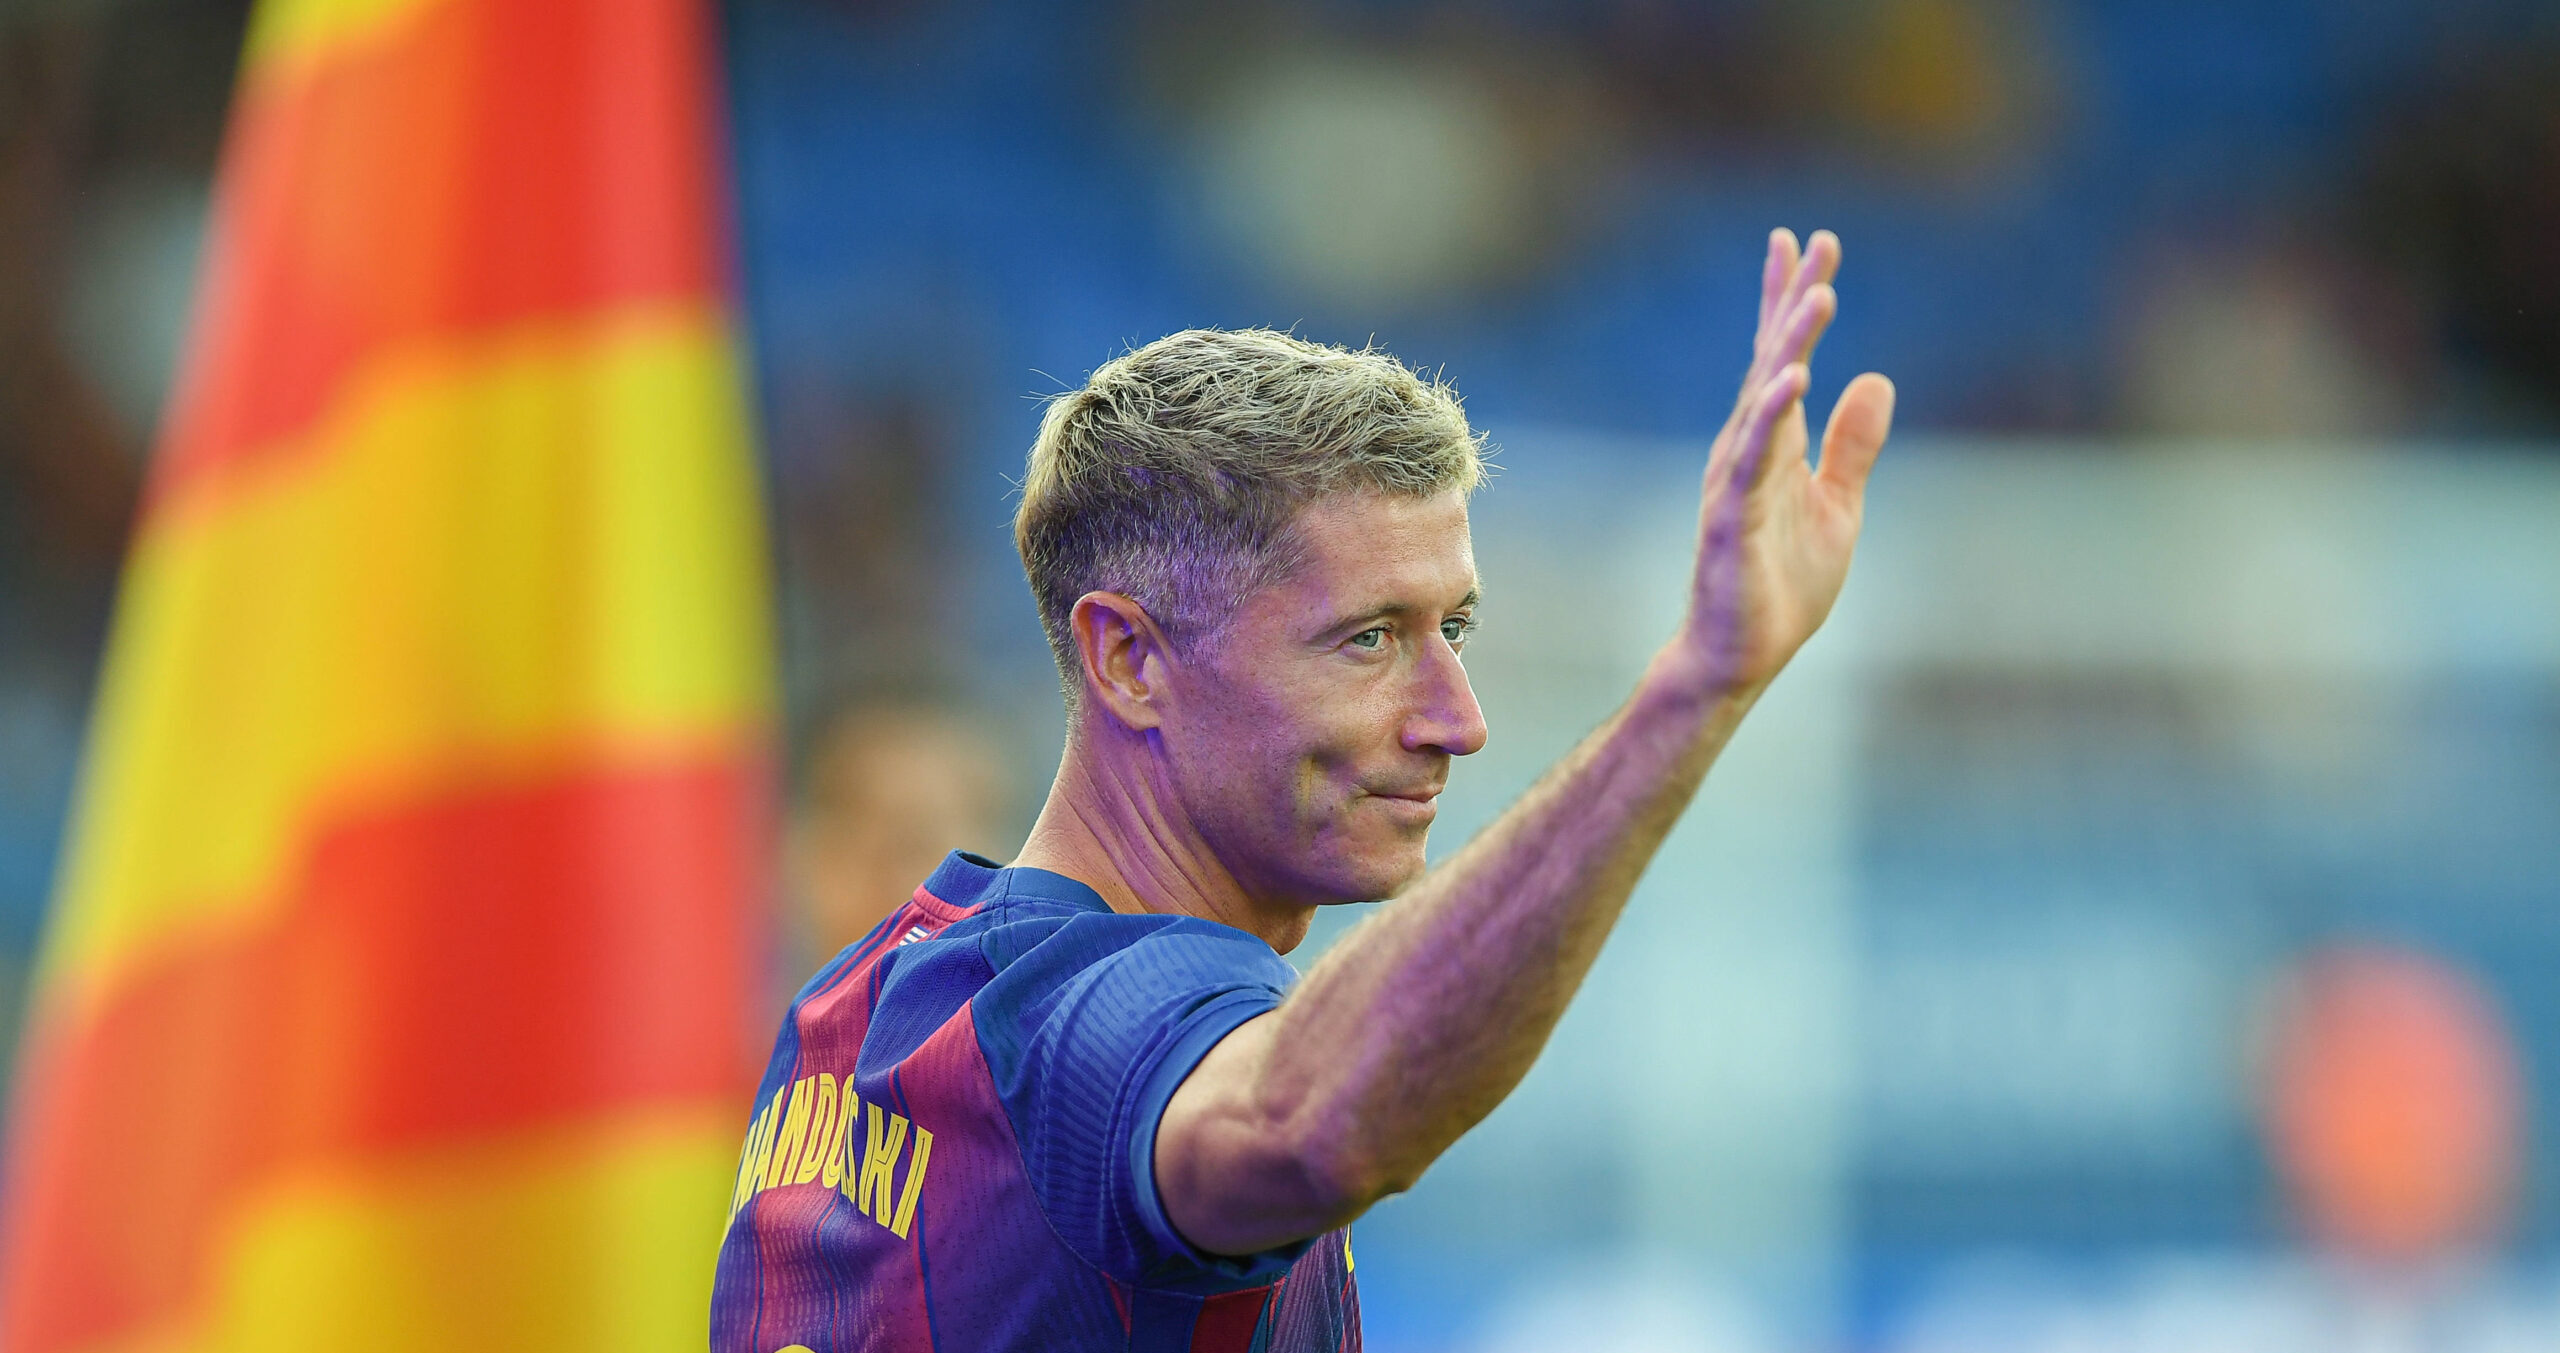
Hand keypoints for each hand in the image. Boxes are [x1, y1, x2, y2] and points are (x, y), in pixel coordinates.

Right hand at [1673, 229, 1894, 698]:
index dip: (1792, 300)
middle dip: (1792, 300)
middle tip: (1813, 242)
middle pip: (1773, 359)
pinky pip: (1754, 455)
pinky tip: (1795, 377)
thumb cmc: (1782, 584)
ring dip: (1790, 345)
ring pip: (1765, 397)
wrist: (1740, 655)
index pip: (1784, 358)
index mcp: (1776, 443)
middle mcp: (1749, 447)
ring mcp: (1737, 477)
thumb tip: (1877, 378)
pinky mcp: (1732, 514)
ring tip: (1818, 295)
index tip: (1808, 245)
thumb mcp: (1839, 506)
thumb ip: (1854, 445)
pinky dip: (1772, 414)